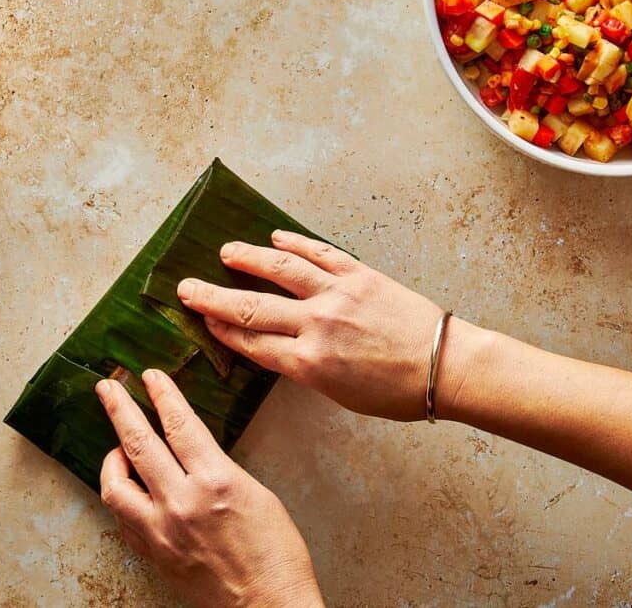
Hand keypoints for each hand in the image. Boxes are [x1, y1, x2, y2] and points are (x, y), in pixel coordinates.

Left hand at [96, 370, 323, 607]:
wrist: (268, 606)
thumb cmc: (276, 553)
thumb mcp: (256, 493)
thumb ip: (217, 467)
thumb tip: (191, 450)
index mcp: (215, 481)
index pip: (178, 424)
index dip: (162, 394)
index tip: (149, 376)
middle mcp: (181, 502)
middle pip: (137, 443)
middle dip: (119, 409)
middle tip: (107, 388)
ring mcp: (162, 531)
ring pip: (115, 485)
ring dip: (112, 458)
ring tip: (117, 447)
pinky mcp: (154, 553)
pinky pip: (123, 517)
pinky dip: (121, 496)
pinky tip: (128, 487)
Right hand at [177, 230, 447, 421]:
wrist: (444, 366)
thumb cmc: (396, 392)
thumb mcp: (340, 394)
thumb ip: (304, 368)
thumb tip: (278, 346)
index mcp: (310, 363)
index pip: (252, 341)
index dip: (221, 328)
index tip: (201, 318)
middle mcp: (317, 325)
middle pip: (252, 306)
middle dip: (214, 296)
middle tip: (187, 286)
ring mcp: (338, 295)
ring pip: (281, 269)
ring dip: (248, 258)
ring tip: (225, 251)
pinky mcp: (360, 274)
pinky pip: (320, 253)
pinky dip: (296, 243)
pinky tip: (276, 236)